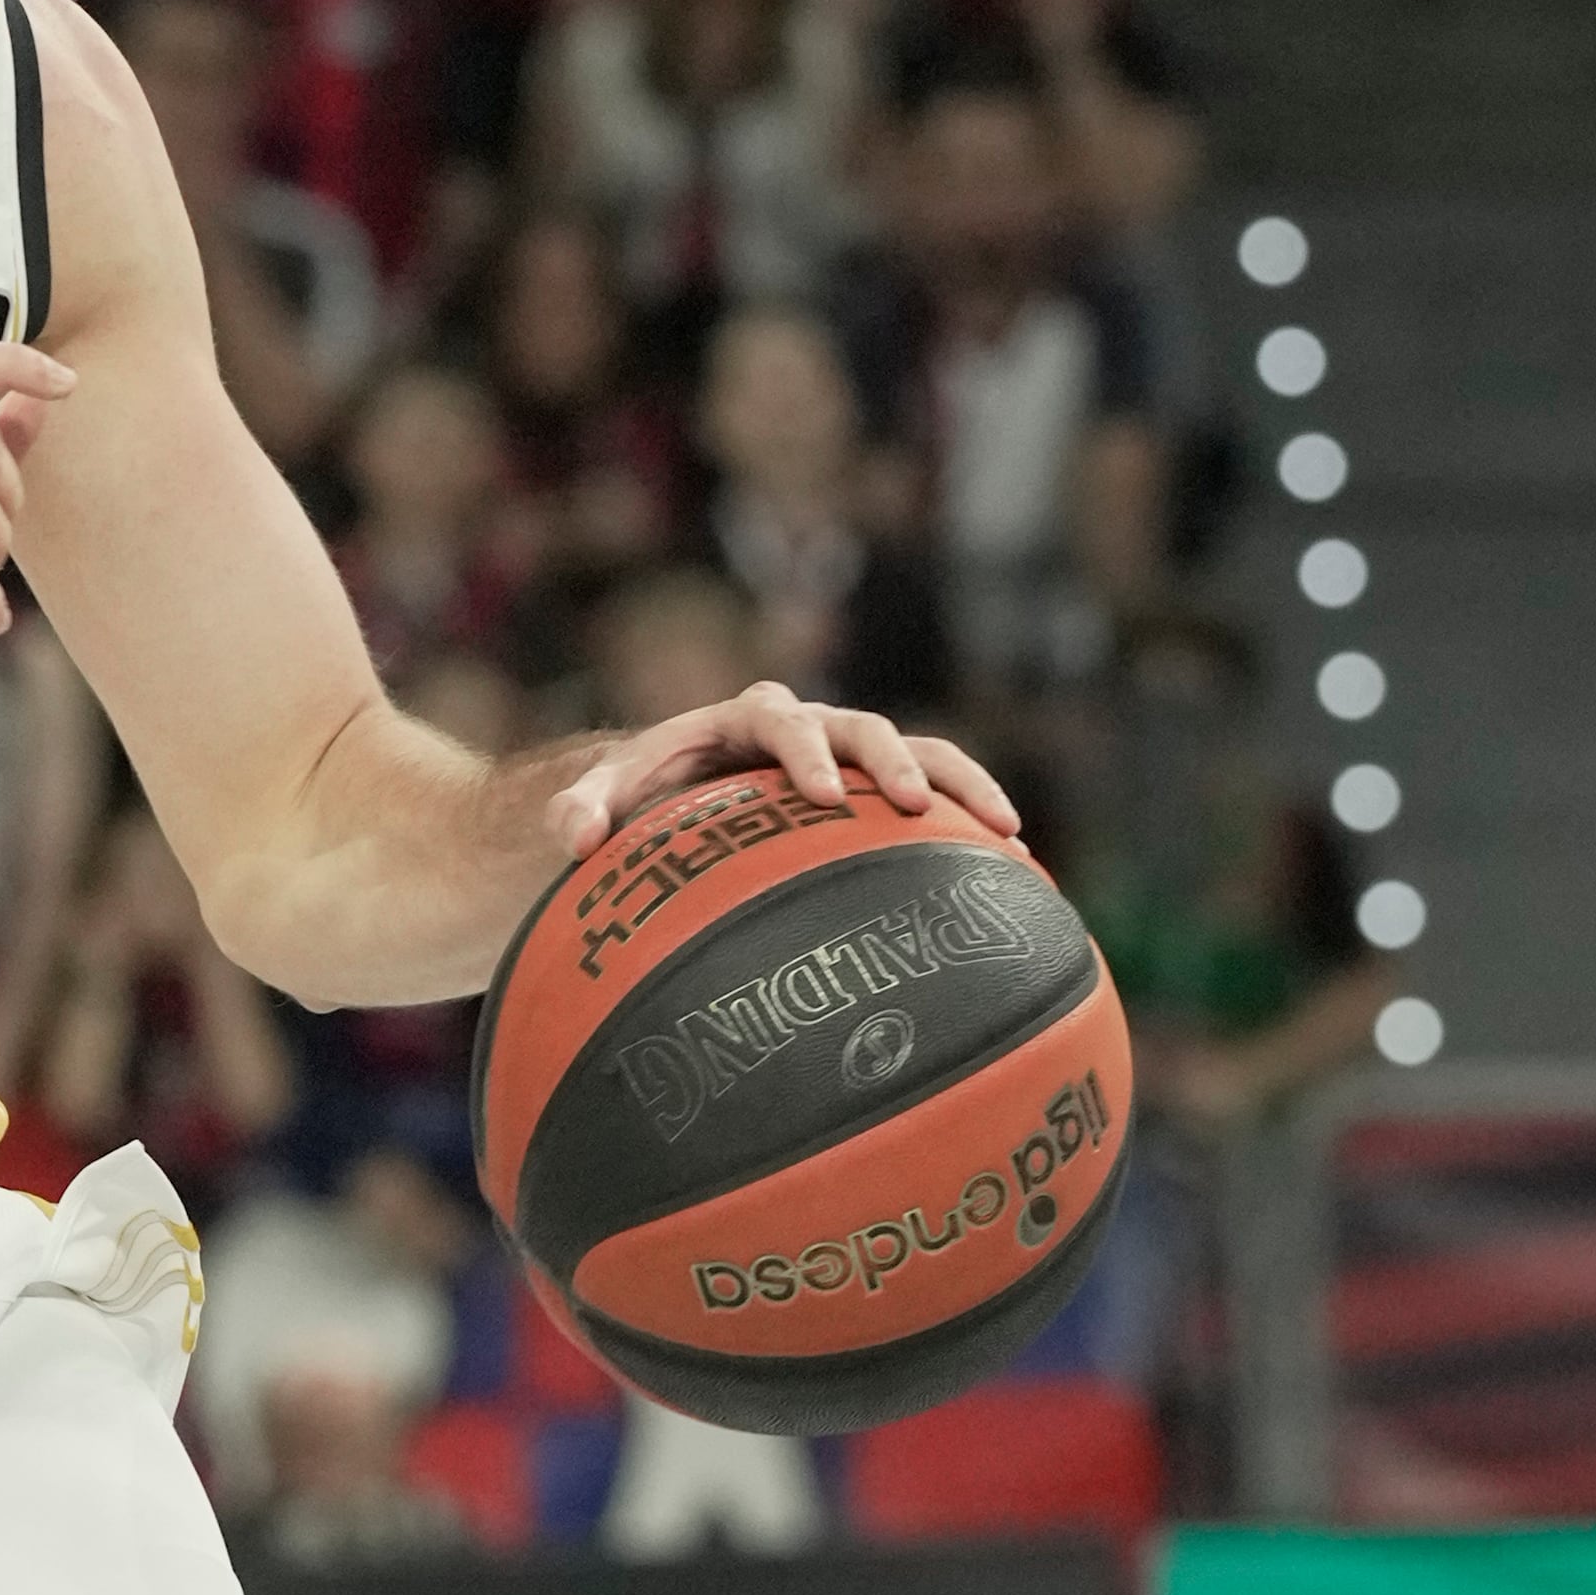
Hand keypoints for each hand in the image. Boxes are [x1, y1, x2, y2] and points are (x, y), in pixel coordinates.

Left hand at [551, 676, 1023, 854]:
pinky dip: (975, 826)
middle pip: (865, 729)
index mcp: (747, 721)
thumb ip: (582, 807)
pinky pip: (941, 801)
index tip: (821, 795)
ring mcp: (858, 760)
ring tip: (1007, 836)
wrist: (686, 791)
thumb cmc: (645, 797)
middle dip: (892, 763)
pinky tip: (1020, 873)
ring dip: (963, 790)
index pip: (780, 722)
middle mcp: (813, 730)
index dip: (804, 752)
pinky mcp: (883, 794)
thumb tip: (575, 836)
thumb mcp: (608, 797)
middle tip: (911, 806)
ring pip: (924, 756)